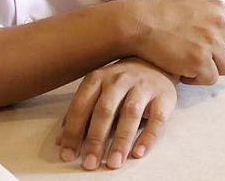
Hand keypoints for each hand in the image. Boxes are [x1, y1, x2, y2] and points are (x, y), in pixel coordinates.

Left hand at [57, 58, 176, 169]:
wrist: (156, 61)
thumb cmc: (121, 82)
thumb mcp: (98, 90)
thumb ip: (81, 113)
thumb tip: (60, 141)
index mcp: (99, 78)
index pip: (82, 105)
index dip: (74, 131)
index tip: (68, 155)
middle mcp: (120, 79)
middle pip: (105, 110)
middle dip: (96, 139)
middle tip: (90, 163)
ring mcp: (143, 86)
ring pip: (130, 114)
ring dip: (121, 141)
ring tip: (114, 163)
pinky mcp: (164, 96)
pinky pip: (157, 119)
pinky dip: (148, 137)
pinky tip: (138, 153)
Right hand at [123, 0, 224, 84]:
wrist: (141, 23)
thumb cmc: (161, 13)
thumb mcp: (193, 3)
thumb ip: (211, 14)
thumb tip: (223, 27)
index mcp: (220, 10)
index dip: (223, 47)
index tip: (208, 51)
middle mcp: (220, 25)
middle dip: (221, 61)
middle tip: (202, 62)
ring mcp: (211, 43)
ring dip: (209, 70)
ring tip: (190, 66)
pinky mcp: (200, 61)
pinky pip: (210, 79)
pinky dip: (196, 79)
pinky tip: (182, 71)